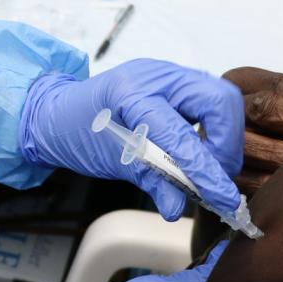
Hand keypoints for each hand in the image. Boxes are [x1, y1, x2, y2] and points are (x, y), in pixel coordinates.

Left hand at [19, 61, 242, 219]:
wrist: (56, 113)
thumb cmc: (75, 133)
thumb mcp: (111, 161)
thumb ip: (150, 182)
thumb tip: (178, 207)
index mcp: (131, 94)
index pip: (183, 135)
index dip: (207, 170)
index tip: (224, 198)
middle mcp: (155, 76)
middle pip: (219, 100)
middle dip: (225, 144)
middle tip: (215, 176)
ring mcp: (167, 74)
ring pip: (220, 97)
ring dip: (223, 136)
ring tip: (208, 165)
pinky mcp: (174, 81)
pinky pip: (208, 100)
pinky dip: (213, 128)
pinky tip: (198, 150)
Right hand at [223, 67, 282, 194]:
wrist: (233, 164)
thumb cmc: (275, 128)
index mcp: (242, 82)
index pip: (281, 85)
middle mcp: (223, 108)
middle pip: (263, 108)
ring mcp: (217, 141)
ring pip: (254, 144)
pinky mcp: (219, 174)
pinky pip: (250, 178)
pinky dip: (277, 180)